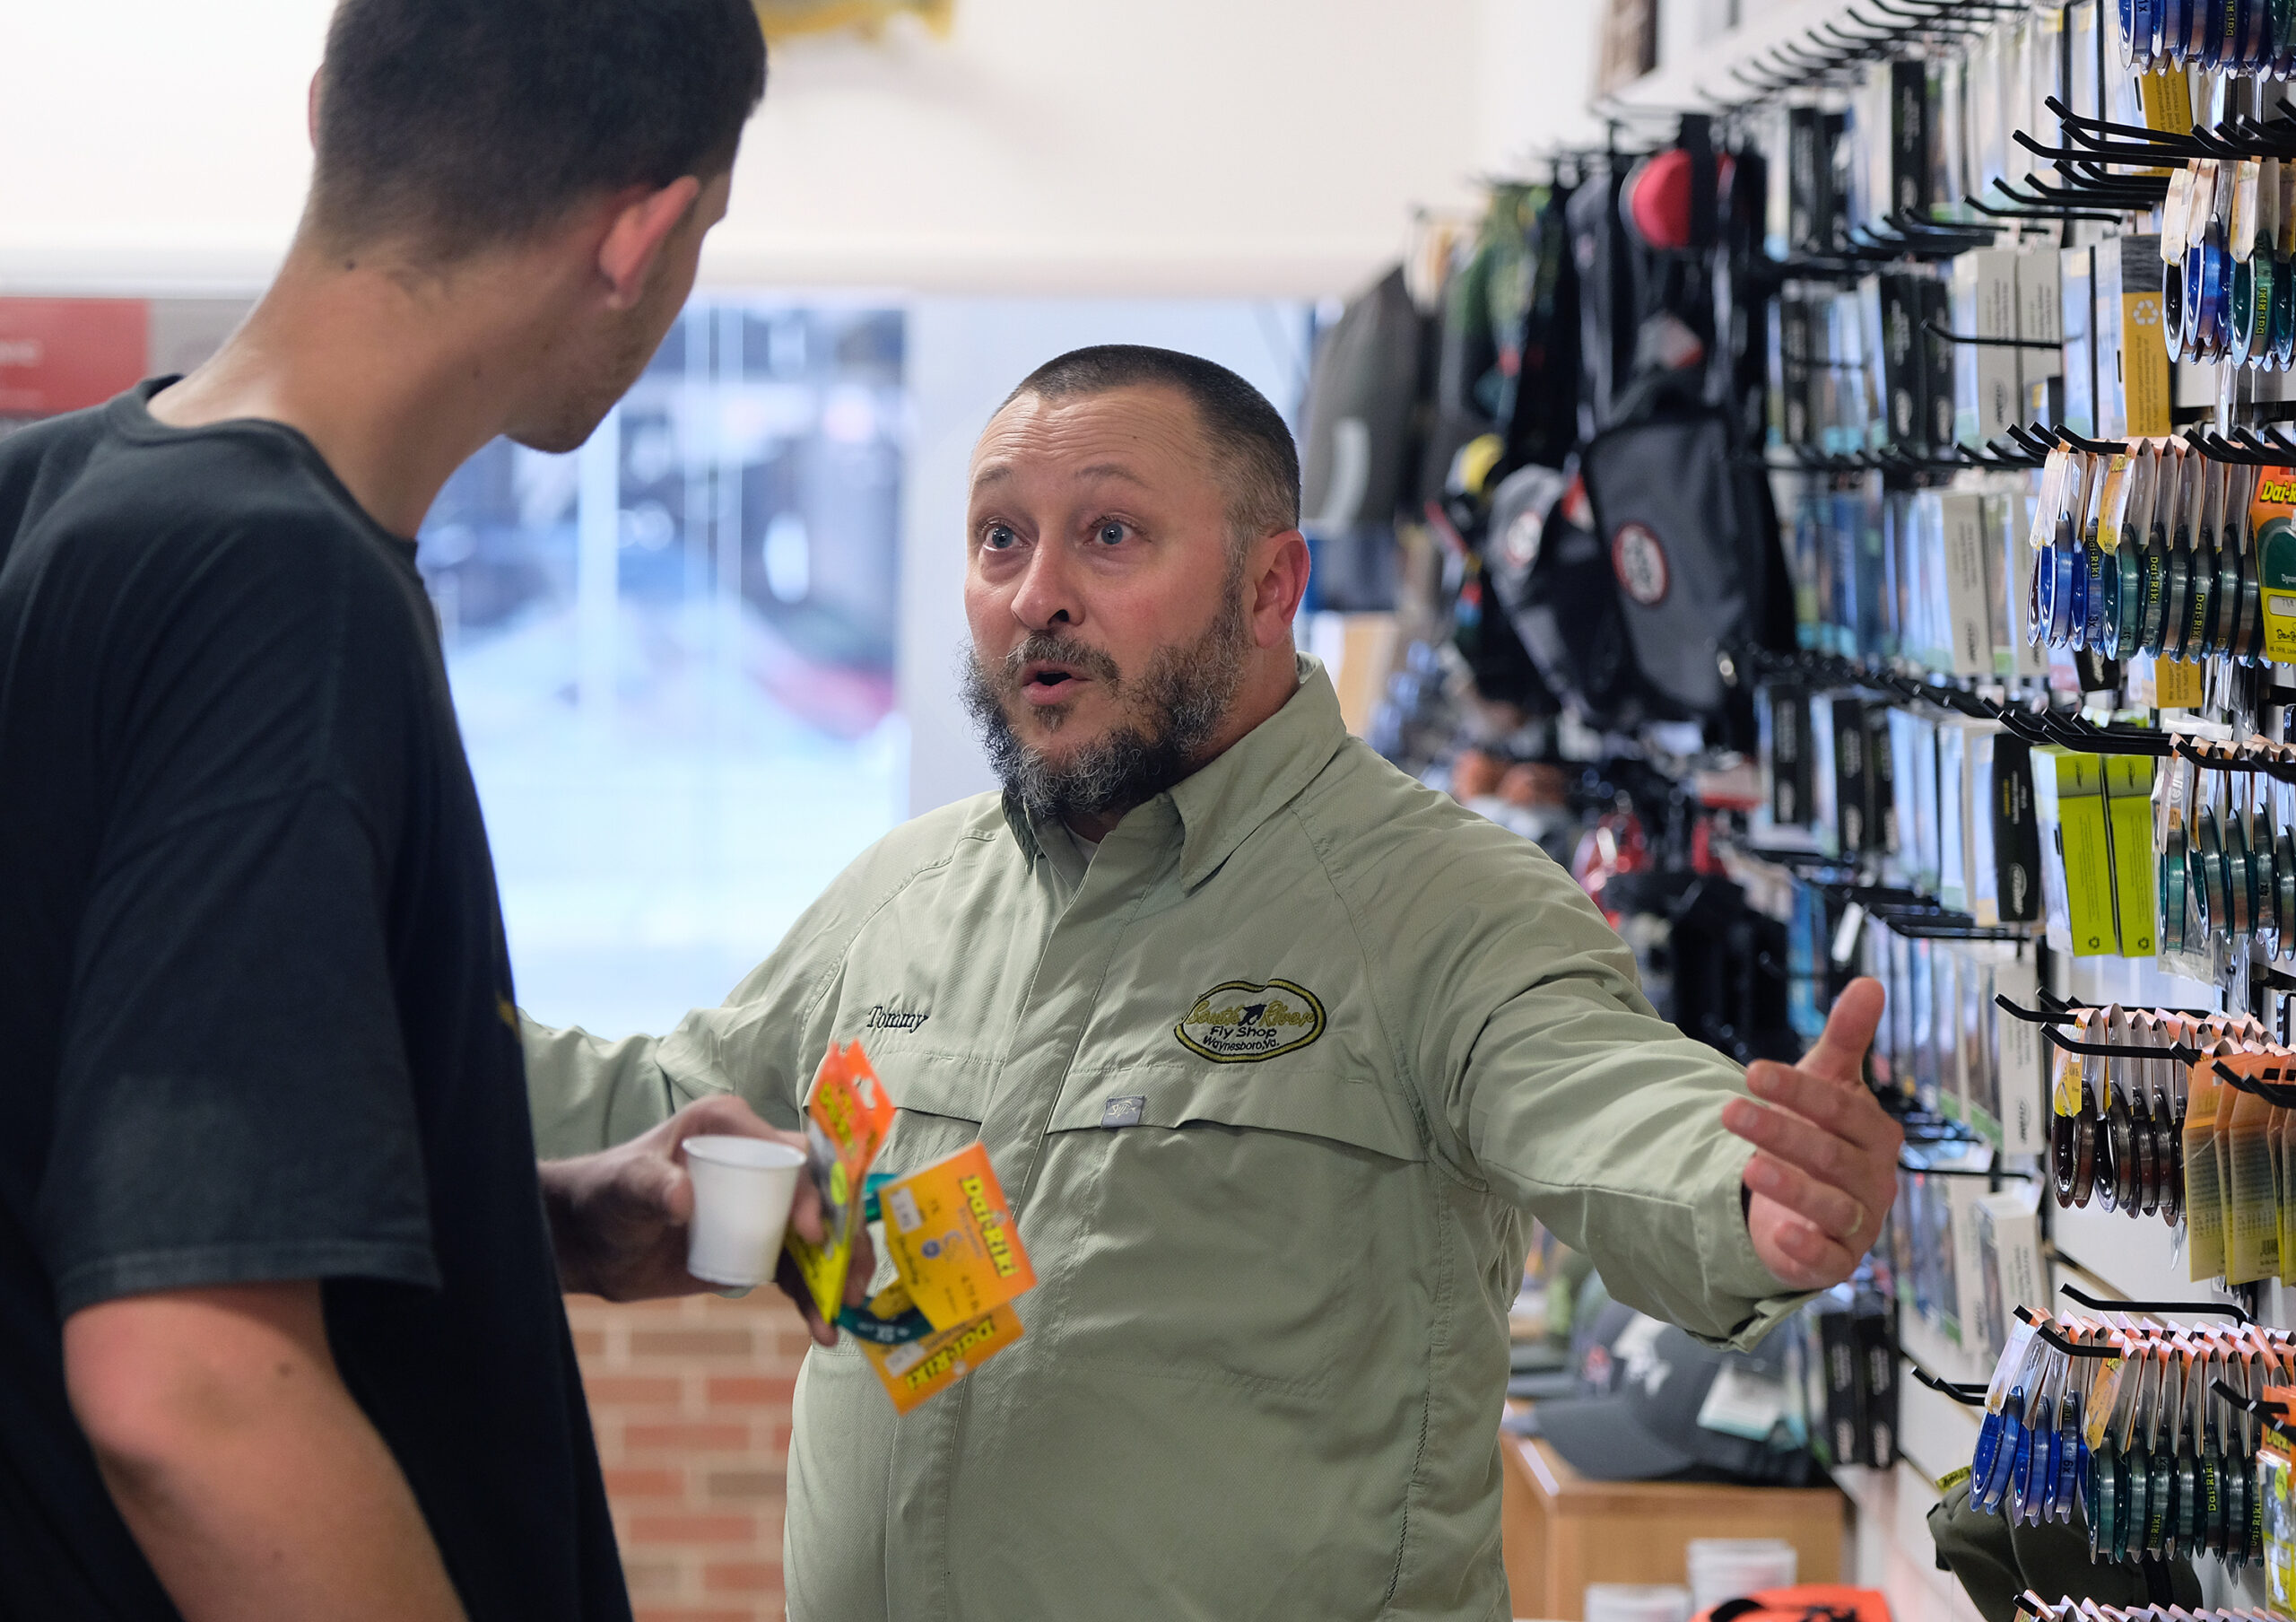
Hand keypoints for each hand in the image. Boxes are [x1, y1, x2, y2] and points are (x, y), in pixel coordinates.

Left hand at [538, 1093, 872, 1345]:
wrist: (591, 1242)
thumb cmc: (606, 1194)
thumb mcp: (627, 1186)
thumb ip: (651, 1186)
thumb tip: (682, 1199)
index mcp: (733, 1129)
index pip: (790, 1154)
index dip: (812, 1190)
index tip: (812, 1232)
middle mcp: (759, 1161)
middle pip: (821, 1193)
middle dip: (843, 1235)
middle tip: (851, 1276)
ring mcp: (764, 1206)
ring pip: (818, 1236)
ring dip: (838, 1271)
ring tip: (846, 1308)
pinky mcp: (759, 1245)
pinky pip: (796, 1269)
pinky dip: (812, 1296)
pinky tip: (823, 1327)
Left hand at [1721, 977, 1900, 1292]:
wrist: (1809, 1198)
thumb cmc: (1822, 1132)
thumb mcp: (1829, 1082)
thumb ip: (1848, 1037)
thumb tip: (1870, 983)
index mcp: (1875, 1133)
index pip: (1840, 1108)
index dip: (1799, 1090)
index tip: (1752, 1070)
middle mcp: (1873, 1179)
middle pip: (1830, 1155)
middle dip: (1781, 1132)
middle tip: (1730, 1111)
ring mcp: (1859, 1223)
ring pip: (1831, 1206)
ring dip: (1791, 1187)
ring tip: (1747, 1168)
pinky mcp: (1838, 1260)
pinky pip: (1830, 1260)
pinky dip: (1807, 1249)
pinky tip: (1777, 1234)